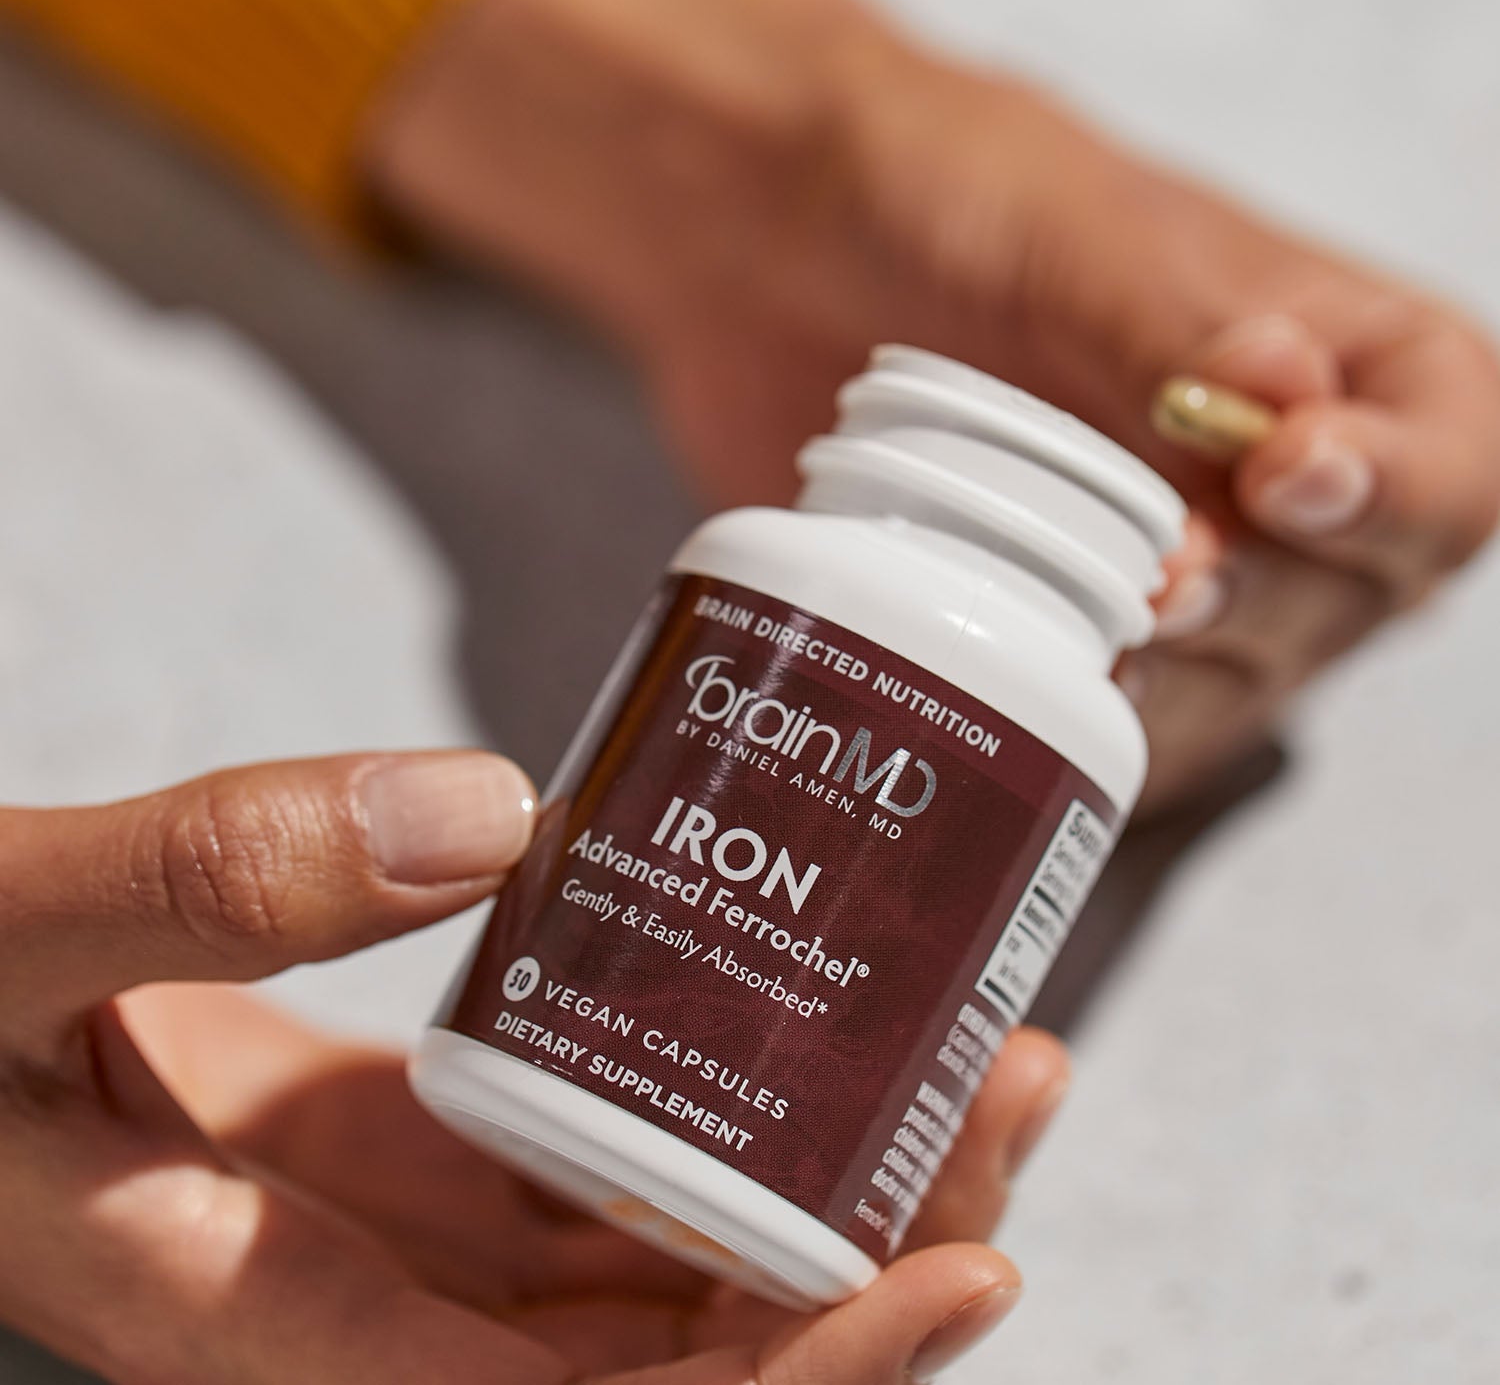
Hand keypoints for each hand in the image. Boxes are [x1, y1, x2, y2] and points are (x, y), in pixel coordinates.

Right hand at [0, 750, 1065, 1381]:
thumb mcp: (0, 933)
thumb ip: (202, 879)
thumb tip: (488, 811)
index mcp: (270, 1327)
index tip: (972, 1268)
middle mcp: (373, 1310)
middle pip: (683, 1350)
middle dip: (879, 1249)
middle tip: (1012, 1075)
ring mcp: (413, 1225)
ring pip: (667, 1253)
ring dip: (839, 1168)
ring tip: (977, 1033)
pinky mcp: (421, 1134)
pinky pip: (607, 1157)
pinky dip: (726, 1101)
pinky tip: (807, 1004)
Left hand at [369, 0, 1499, 812]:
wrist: (758, 241)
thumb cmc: (923, 186)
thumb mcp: (1059, 227)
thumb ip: (1169, 326)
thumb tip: (1280, 410)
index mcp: (1322, 347)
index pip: (1453, 453)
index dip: (1397, 492)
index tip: (1283, 483)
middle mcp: (1262, 473)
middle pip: (1352, 596)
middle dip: (1266, 608)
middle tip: (1160, 594)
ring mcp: (1161, 560)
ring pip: (1241, 682)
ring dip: (1176, 688)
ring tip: (1088, 647)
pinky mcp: (1056, 625)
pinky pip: (1118, 725)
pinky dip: (1085, 732)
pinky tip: (1022, 702)